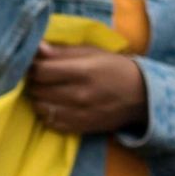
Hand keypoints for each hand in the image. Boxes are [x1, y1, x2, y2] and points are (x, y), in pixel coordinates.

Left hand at [27, 42, 148, 134]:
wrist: (141, 96)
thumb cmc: (114, 68)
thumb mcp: (93, 52)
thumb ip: (63, 51)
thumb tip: (36, 48)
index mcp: (83, 71)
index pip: (41, 71)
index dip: (33, 66)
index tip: (36, 63)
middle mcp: (79, 94)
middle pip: (37, 89)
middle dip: (35, 81)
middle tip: (44, 76)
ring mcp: (79, 114)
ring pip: (40, 106)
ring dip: (40, 97)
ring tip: (50, 90)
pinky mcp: (79, 127)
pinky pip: (50, 121)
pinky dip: (49, 112)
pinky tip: (57, 104)